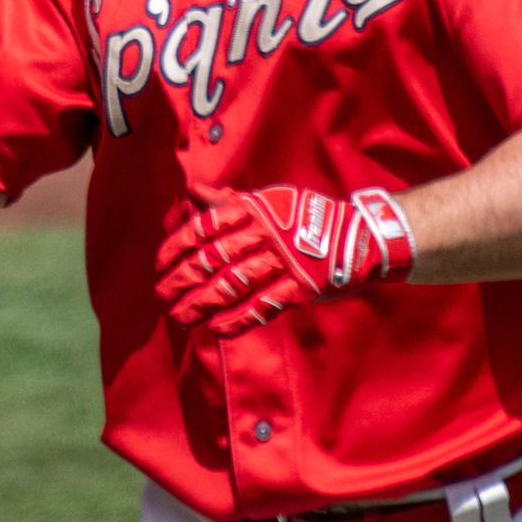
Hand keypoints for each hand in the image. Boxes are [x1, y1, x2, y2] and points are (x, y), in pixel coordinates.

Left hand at [153, 185, 413, 338]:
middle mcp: (267, 233)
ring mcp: (286, 261)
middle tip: (160, 295)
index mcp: (255, 210)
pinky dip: (238, 319)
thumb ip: (230, 202)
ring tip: (179, 318)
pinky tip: (216, 329)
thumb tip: (193, 191)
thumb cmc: (308, 218)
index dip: (178, 247)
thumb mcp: (271, 200)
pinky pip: (264, 305)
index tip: (160, 264)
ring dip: (202, 303)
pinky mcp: (303, 287)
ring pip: (233, 284)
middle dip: (182, 279)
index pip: (206, 227)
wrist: (362, 236)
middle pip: (214, 258)